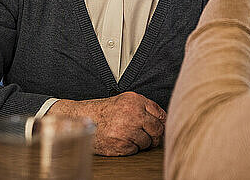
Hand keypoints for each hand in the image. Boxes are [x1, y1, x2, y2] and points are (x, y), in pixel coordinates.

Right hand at [46, 91, 165, 155]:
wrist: (85, 118)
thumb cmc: (107, 110)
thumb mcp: (127, 100)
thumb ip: (146, 107)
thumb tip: (164, 120)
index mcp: (136, 101)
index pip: (161, 115)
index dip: (162, 123)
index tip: (160, 127)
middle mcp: (133, 115)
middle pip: (157, 130)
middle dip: (155, 135)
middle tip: (150, 136)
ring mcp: (127, 130)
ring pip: (148, 142)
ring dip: (142, 142)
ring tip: (130, 136)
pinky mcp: (121, 145)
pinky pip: (136, 150)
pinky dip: (131, 148)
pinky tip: (122, 141)